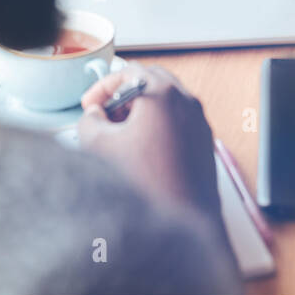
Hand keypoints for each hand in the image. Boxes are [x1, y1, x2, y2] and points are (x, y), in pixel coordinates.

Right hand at [78, 63, 221, 223]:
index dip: (103, 86)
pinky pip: (179, 122)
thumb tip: (94, 115)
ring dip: (141, 111)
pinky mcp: (204, 143)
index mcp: (163, 94)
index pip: (129, 71)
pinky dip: (158, 126)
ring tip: (120, 135)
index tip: (90, 103)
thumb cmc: (145, 182)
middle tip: (105, 115)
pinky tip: (141, 150)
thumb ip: (90, 119)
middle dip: (124, 95)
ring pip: (166, 102)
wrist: (182, 223)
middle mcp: (187, 102)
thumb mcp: (99, 145)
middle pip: (151, 82)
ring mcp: (200, 122)